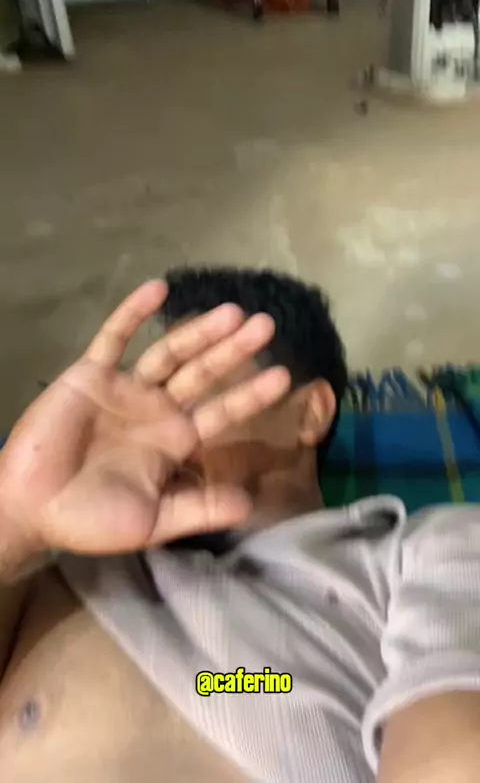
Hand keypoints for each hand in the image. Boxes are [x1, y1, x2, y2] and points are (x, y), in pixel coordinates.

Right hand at [0, 281, 289, 561]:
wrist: (31, 509)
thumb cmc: (91, 519)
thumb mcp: (154, 521)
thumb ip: (200, 508)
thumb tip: (251, 504)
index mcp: (175, 440)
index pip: (221, 412)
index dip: (250, 395)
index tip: (285, 376)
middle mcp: (157, 409)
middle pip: (203, 372)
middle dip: (233, 351)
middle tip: (266, 325)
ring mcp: (125, 388)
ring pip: (169, 352)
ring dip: (198, 331)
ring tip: (231, 313)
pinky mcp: (91, 375)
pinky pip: (114, 338)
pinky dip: (134, 313)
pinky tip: (158, 289)